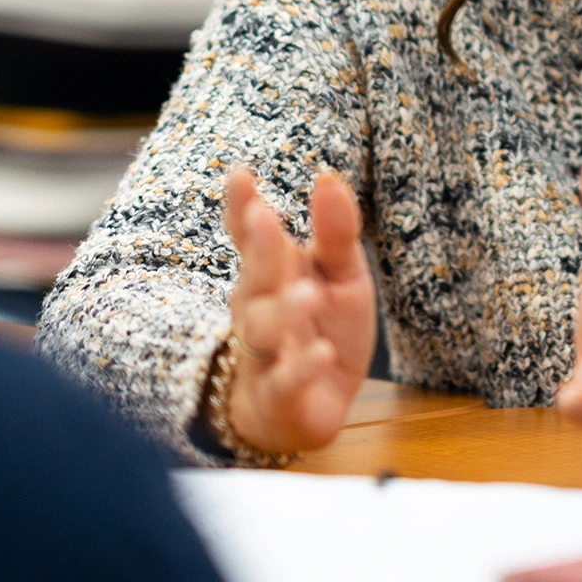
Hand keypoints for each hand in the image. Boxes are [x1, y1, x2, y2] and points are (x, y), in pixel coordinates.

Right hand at [218, 165, 375, 455]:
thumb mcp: (342, 276)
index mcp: (272, 273)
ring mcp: (264, 354)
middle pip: (256, 277)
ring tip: (307, 292)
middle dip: (260, 250)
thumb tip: (328, 177)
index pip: (250, 237)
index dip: (242, 208)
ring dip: (284, 311)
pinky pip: (285, 382)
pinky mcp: (280, 397)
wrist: (310, 408)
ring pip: (263, 330)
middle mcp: (258, 309)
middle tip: (266, 217)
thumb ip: (336, 232)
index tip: (240, 174)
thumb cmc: (323, 329)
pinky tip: (322, 352)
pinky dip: (302, 369)